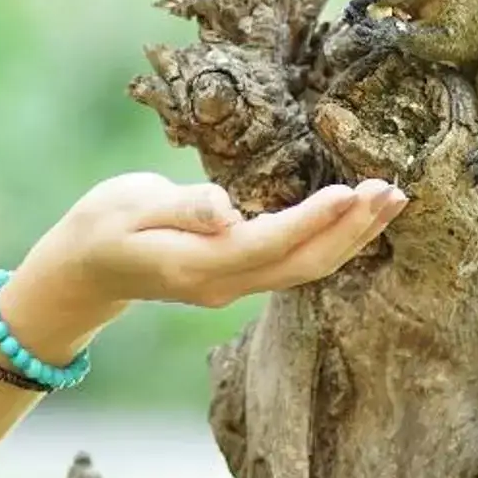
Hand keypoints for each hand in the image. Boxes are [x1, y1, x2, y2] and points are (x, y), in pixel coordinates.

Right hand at [6, 173, 408, 347]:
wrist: (85, 269)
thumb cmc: (102, 226)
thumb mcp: (129, 207)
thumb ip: (180, 208)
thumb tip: (228, 211)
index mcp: (196, 266)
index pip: (266, 245)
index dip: (311, 221)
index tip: (350, 193)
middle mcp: (224, 285)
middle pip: (301, 264)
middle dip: (351, 230)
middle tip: (391, 190)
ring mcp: (235, 287)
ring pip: (306, 268)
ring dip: (353, 237)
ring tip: (392, 200)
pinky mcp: (241, 277)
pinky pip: (297, 264)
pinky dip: (334, 240)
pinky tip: (358, 217)